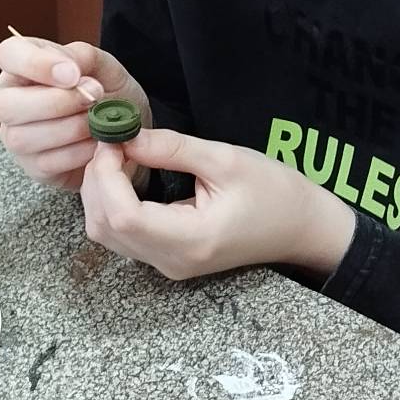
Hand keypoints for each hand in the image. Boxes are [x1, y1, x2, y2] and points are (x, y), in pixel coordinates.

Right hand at [0, 35, 149, 191]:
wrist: (127, 127)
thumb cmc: (108, 90)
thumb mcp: (103, 64)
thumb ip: (81, 57)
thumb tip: (67, 72)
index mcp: (21, 65)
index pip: (8, 55)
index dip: (36, 64)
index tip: (73, 74)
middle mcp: (9, 100)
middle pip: (6, 105)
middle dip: (56, 103)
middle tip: (93, 97)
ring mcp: (16, 137)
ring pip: (23, 138)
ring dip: (71, 129)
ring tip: (97, 120)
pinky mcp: (33, 167)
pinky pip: (45, 163)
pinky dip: (78, 152)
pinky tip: (96, 142)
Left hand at [80, 129, 355, 281]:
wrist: (302, 228)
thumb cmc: (275, 192)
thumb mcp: (226, 159)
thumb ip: (172, 149)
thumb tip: (125, 135)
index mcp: (189, 241)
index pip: (122, 216)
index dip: (106, 175)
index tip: (114, 139)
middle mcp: (170, 261)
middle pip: (105, 227)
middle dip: (97, 180)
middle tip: (113, 141)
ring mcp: (167, 264)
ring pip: (107, 234)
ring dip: (101, 192)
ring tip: (120, 154)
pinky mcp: (167, 258)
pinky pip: (123, 235)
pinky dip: (112, 203)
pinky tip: (127, 174)